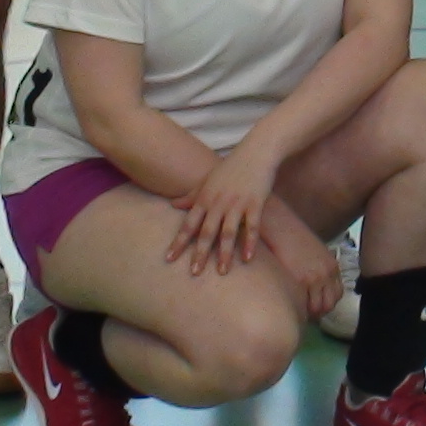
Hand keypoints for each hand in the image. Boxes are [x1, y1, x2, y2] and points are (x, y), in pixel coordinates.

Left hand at [168, 145, 282, 275]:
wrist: (256, 152)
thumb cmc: (231, 167)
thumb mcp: (207, 180)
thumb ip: (191, 195)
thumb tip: (172, 205)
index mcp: (204, 198)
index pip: (188, 224)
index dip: (178, 242)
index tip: (169, 259)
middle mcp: (218, 202)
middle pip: (206, 232)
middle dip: (200, 253)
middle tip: (194, 273)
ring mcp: (237, 203)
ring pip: (228, 232)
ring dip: (225, 253)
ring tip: (222, 271)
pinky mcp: (255, 203)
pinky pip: (252, 226)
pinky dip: (249, 242)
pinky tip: (248, 258)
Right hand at [262, 203, 342, 322]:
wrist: (279, 225)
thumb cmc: (292, 238)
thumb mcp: (313, 253)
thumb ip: (317, 269)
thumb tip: (312, 287)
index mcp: (332, 266)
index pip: (337, 294)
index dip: (326, 303)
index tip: (315, 305)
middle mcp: (327, 273)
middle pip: (329, 304)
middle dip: (318, 312)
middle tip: (305, 313)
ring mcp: (316, 278)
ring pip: (318, 308)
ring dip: (308, 313)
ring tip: (295, 311)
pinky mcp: (301, 280)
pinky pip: (304, 304)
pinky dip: (299, 309)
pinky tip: (289, 305)